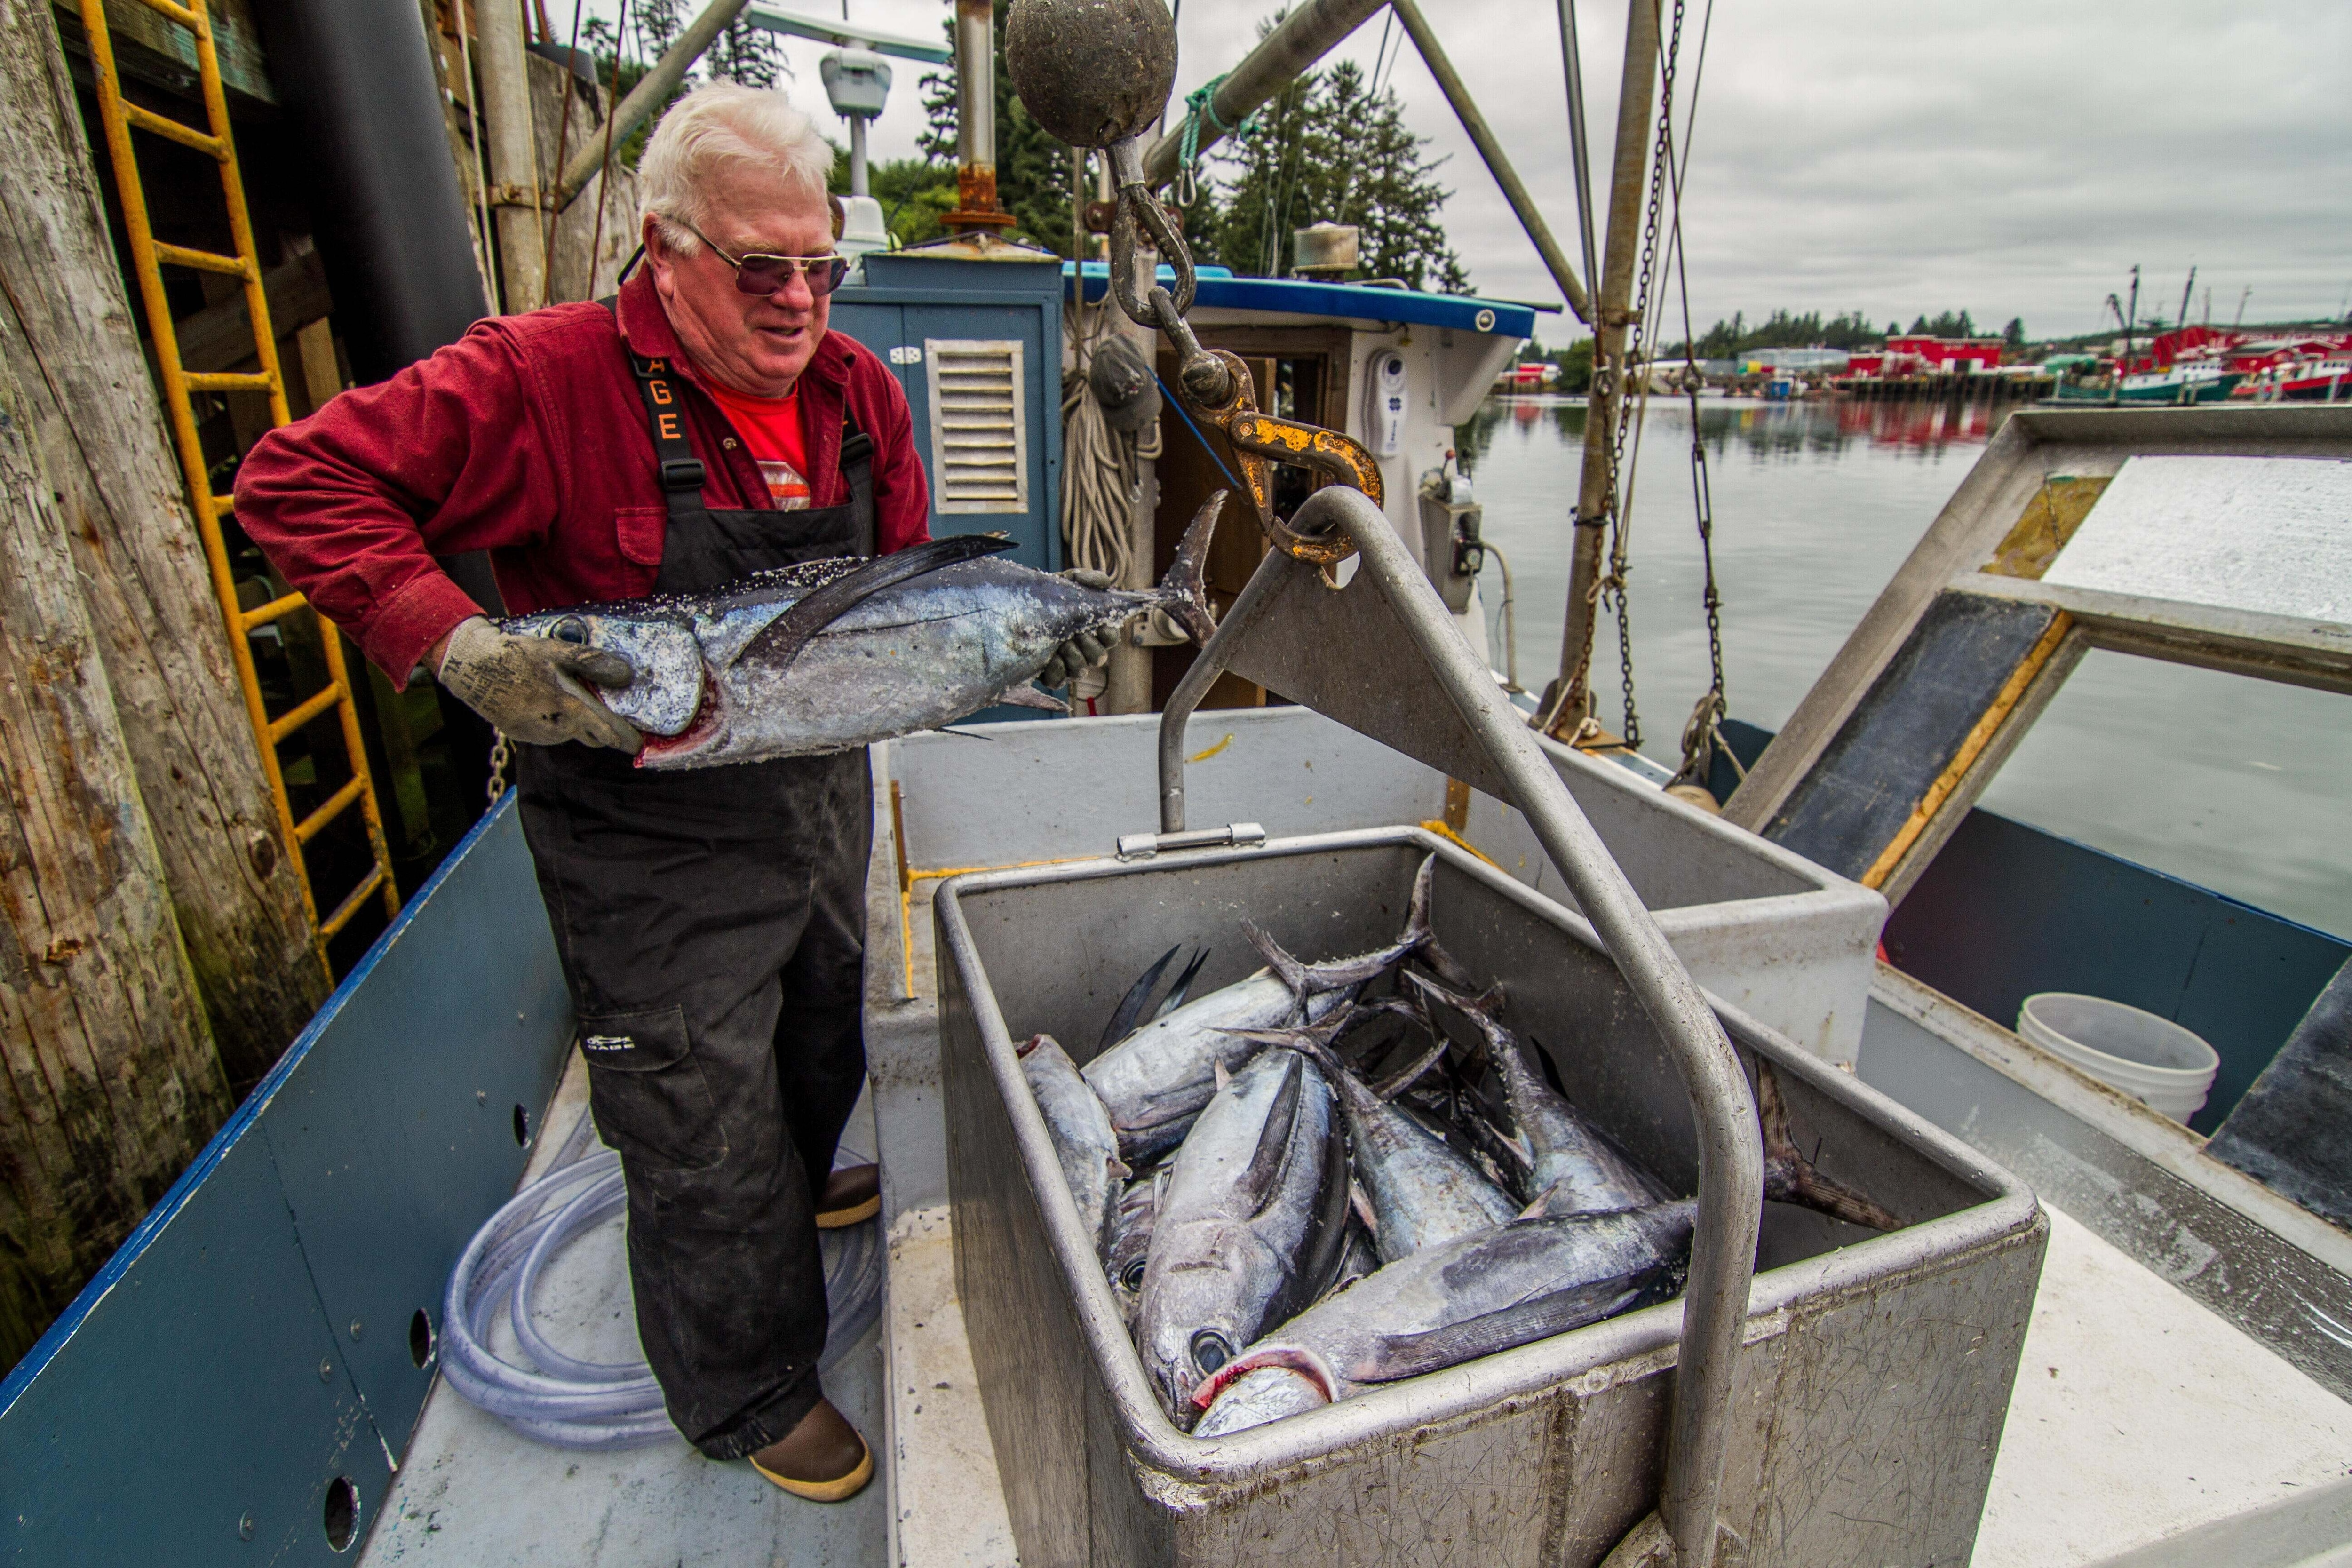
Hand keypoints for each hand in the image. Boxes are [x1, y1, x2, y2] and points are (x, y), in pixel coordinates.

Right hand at [434, 616, 641, 750]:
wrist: (472, 667)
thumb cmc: (518, 656)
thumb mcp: (557, 652)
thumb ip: (593, 663)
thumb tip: (626, 675)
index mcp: (569, 709)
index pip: (608, 733)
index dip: (626, 739)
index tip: (638, 743)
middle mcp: (556, 729)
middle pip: (593, 737)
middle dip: (604, 730)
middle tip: (610, 712)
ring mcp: (538, 735)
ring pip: (572, 734)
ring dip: (579, 723)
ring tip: (570, 697)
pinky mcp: (523, 736)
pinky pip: (551, 733)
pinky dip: (557, 723)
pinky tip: (546, 702)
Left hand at [1039, 569, 1117, 686]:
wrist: (1013, 613)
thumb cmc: (1044, 599)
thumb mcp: (1062, 583)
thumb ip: (1084, 578)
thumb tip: (1105, 582)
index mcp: (1091, 630)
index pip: (1111, 638)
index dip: (1109, 634)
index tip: (1100, 626)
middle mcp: (1083, 650)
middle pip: (1099, 658)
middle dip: (1088, 645)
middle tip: (1075, 635)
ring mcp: (1068, 666)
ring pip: (1081, 671)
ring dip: (1072, 656)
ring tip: (1060, 644)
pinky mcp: (1052, 677)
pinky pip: (1060, 681)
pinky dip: (1055, 668)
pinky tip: (1047, 657)